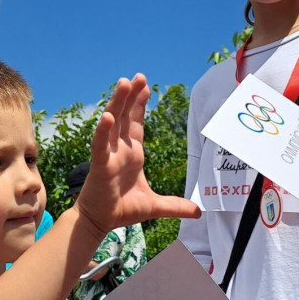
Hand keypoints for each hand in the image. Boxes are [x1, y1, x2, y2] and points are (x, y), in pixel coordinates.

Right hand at [75, 75, 200, 235]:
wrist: (99, 223)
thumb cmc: (121, 209)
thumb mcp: (155, 206)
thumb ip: (176, 206)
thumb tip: (198, 212)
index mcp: (132, 154)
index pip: (136, 123)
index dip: (140, 104)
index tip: (146, 86)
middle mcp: (119, 150)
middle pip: (125, 116)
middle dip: (132, 96)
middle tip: (139, 76)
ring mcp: (108, 156)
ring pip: (112, 124)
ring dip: (118, 103)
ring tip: (124, 83)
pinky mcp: (99, 166)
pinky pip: (100, 146)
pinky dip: (103, 131)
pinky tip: (108, 117)